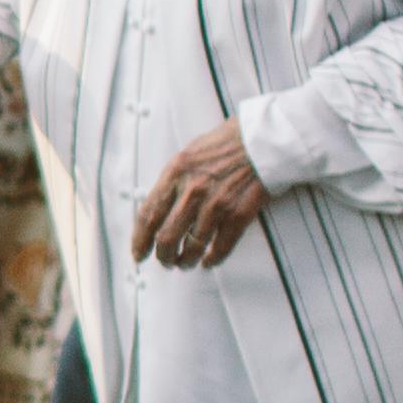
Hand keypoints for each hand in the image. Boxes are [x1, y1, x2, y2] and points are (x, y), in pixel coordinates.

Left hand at [127, 122, 268, 270]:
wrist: (263, 139)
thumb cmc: (229, 143)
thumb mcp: (188, 155)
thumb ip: (173, 180)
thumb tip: (160, 206)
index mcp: (175, 173)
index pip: (148, 215)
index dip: (140, 240)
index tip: (139, 252)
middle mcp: (192, 191)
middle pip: (166, 237)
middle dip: (163, 256)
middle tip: (165, 261)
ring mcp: (216, 204)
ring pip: (192, 247)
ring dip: (186, 260)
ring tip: (185, 263)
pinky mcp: (238, 214)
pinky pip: (221, 247)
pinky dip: (212, 259)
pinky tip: (208, 260)